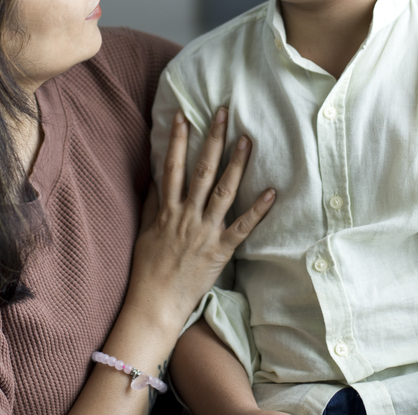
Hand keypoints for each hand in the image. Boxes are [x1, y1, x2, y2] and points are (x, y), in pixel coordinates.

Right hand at [127, 107, 273, 331]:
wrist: (155, 303)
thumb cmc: (148, 268)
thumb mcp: (145, 231)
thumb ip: (152, 203)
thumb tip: (156, 178)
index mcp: (167, 210)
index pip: (173, 167)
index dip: (178, 140)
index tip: (184, 116)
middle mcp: (187, 215)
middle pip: (202, 171)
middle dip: (212, 139)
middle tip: (223, 113)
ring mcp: (205, 232)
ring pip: (223, 191)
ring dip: (236, 164)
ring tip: (247, 140)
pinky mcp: (221, 250)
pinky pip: (242, 227)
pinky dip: (258, 210)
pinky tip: (272, 192)